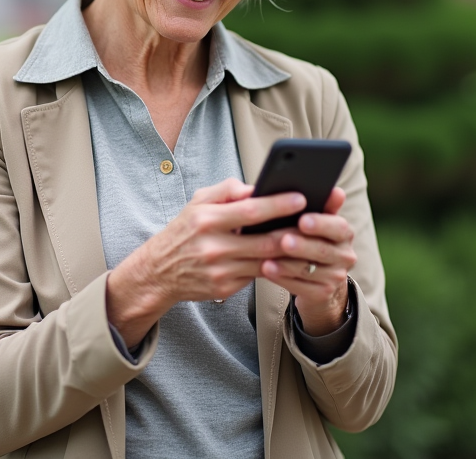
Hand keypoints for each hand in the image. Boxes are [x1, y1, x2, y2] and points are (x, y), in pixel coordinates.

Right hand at [106, 178, 305, 346]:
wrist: (158, 272)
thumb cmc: (184, 231)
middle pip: (265, 240)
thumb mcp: (197, 202)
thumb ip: (227, 190)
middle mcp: (214, 246)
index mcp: (207, 219)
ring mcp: (220, 270)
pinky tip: (291, 259)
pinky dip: (276, 267)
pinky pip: (258, 276)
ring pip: (267, 261)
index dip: (279, 204)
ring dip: (291, 252)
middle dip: (294, 231)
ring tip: (311, 241)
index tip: (302, 198)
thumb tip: (256, 187)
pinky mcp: (225, 288)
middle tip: (317, 222)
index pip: (250, 210)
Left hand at [258, 186, 355, 335]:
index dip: (321, 224)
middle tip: (283, 240)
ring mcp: (335, 277)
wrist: (316, 278)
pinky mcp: (323, 294)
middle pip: (323, 250)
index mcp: (343, 233)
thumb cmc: (308, 239)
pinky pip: (301, 287)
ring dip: (287, 263)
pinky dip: (282, 278)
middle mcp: (345, 255)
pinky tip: (266, 269)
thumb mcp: (315, 221)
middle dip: (301, 245)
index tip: (302, 219)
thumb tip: (335, 190)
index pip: (338, 227)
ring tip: (266, 257)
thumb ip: (321, 204)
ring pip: (309, 269)